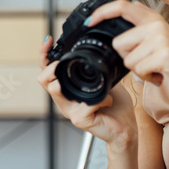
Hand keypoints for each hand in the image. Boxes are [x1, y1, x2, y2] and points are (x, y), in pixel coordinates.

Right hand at [37, 35, 136, 150]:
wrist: (125, 128)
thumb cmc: (116, 107)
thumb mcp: (105, 81)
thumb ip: (97, 69)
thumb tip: (99, 51)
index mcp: (68, 89)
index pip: (47, 70)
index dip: (44, 54)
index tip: (48, 40)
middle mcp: (64, 100)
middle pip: (42, 79)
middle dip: (49, 67)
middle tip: (61, 63)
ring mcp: (70, 110)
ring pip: (55, 89)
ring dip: (73, 81)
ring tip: (92, 83)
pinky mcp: (79, 119)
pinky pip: (84, 102)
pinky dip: (100, 98)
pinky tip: (109, 101)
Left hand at [86, 0, 168, 98]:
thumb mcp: (162, 34)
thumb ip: (144, 23)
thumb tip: (130, 7)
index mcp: (153, 17)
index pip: (122, 6)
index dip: (103, 12)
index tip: (90, 21)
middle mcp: (156, 25)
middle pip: (118, 44)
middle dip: (127, 58)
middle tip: (146, 62)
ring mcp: (160, 39)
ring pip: (128, 60)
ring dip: (139, 71)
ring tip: (155, 68)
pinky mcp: (164, 56)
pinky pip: (139, 71)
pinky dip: (147, 78)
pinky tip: (160, 75)